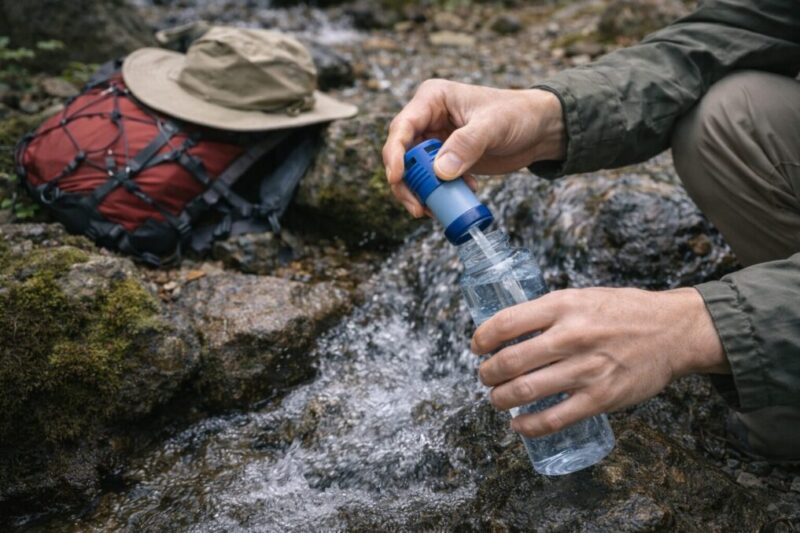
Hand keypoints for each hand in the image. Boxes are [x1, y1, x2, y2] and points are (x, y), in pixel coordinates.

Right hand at [382, 79, 565, 216]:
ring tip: (435, 210)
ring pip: (413, 171)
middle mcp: (428, 119)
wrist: (539, 129)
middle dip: (406, 183)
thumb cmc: (518, 115)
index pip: (402, 127)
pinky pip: (431, 180)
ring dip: (420, 193)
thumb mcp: (493, 126)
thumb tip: (439, 172)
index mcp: (433, 99)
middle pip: (401, 154)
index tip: (397, 177)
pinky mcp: (445, 159)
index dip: (394, 154)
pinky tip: (464, 193)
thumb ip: (466, 145)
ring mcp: (435, 141)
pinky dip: (440, 193)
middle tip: (419, 208)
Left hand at [471, 287, 728, 437]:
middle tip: (485, 376)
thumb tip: (507, 330)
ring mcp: (586, 369)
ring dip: (500, 399)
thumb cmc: (623, 312)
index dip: (481, 339)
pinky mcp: (601, 398)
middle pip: (510, 361)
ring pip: (525, 391)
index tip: (476, 347)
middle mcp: (571, 336)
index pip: (505, 323)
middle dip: (487, 373)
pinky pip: (554, 419)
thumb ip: (546, 312)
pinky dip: (528, 426)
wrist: (673, 330)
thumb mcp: (581, 297)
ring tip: (497, 399)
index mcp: (563, 306)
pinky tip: (518, 425)